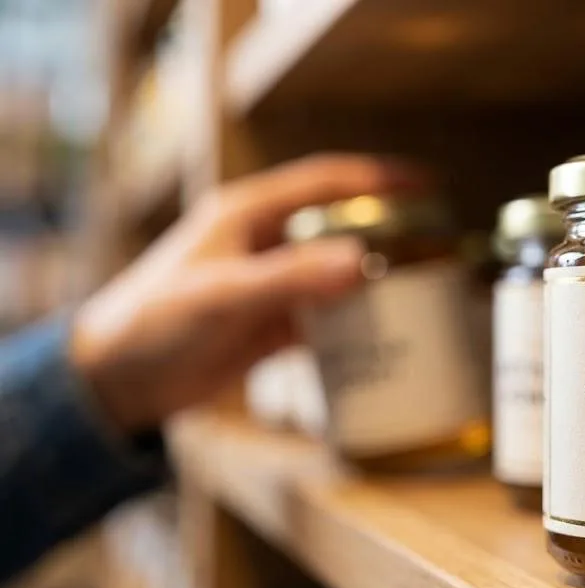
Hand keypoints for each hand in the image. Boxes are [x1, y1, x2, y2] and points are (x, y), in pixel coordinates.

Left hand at [72, 154, 424, 431]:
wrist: (117, 381)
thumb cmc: (153, 322)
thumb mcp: (222, 295)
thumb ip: (291, 278)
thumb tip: (364, 262)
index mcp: (248, 214)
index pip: (325, 181)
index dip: (377, 178)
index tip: (426, 184)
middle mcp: (265, 242)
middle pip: (341, 226)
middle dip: (387, 233)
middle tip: (436, 246)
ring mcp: (272, 283)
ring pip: (338, 272)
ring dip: (376, 281)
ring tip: (423, 291)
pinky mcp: (273, 323)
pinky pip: (328, 316)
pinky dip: (355, 323)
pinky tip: (384, 335)